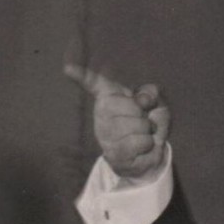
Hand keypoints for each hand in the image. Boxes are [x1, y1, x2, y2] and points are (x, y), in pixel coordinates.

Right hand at [65, 64, 170, 180]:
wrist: (149, 155)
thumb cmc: (147, 125)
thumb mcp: (155, 105)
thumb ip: (150, 95)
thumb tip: (145, 97)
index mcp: (109, 98)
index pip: (94, 83)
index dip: (82, 75)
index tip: (68, 69)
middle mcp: (101, 114)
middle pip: (132, 106)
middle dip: (145, 115)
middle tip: (143, 122)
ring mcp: (105, 135)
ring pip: (138, 125)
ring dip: (148, 131)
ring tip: (142, 135)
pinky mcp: (113, 153)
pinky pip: (141, 142)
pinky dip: (149, 144)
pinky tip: (141, 148)